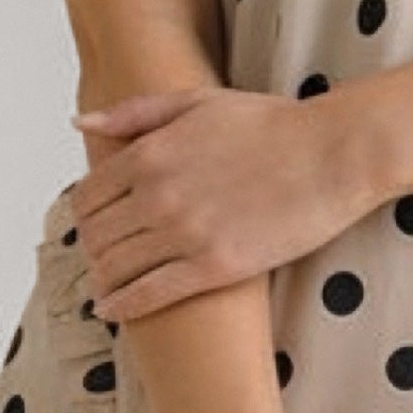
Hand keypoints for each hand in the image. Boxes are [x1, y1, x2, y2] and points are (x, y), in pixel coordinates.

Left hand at [67, 84, 372, 320]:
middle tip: (103, 259)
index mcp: (150, 153)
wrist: (332, 154)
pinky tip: (112, 309)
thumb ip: (135, 113)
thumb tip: (80, 124)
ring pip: (115, 267)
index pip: (87, 196)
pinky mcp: (214, 267)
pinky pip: (150, 294)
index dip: (86, 216)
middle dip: (93, 249)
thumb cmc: (273, 125)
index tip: (96, 226)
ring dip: (104, 279)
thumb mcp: (198, 102)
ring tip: (108, 286)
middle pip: (95, 235)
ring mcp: (184, 233)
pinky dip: (123, 305)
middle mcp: (158, 194)